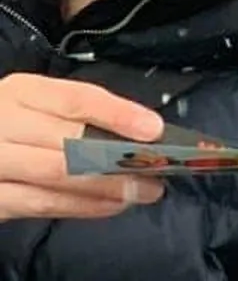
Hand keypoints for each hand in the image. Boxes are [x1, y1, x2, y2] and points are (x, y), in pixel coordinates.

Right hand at [0, 73, 164, 221]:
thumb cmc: (16, 123)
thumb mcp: (39, 106)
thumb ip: (81, 114)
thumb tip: (142, 131)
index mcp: (24, 92)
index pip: (77, 99)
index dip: (119, 115)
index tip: (154, 130)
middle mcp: (4, 124)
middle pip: (70, 141)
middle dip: (121, 158)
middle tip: (159, 170)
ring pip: (58, 175)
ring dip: (108, 187)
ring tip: (143, 191)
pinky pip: (41, 205)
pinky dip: (82, 206)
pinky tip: (111, 205)